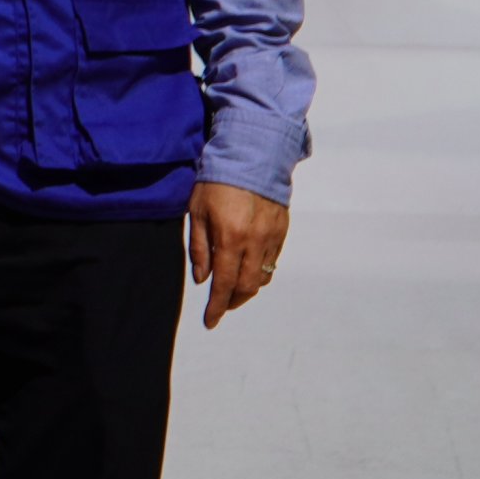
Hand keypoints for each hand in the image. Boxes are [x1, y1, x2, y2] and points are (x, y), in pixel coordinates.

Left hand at [187, 181, 288, 327]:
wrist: (251, 157)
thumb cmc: (216, 182)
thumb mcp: (197, 212)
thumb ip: (198, 247)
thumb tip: (202, 278)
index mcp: (229, 238)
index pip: (224, 283)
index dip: (216, 306)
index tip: (210, 321)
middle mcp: (254, 242)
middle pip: (247, 286)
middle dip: (233, 302)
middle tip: (221, 306)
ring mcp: (271, 237)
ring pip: (263, 276)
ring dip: (248, 289)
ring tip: (234, 290)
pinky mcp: (282, 231)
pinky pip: (273, 261)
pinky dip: (261, 272)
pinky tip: (249, 270)